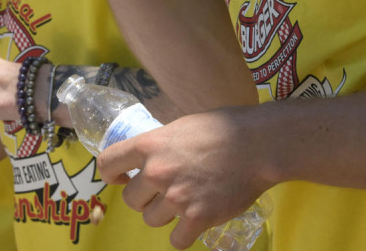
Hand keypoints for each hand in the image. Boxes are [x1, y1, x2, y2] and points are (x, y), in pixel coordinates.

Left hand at [99, 107, 271, 249]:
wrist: (257, 145)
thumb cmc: (223, 129)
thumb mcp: (180, 126)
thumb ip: (159, 146)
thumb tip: (145, 159)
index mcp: (149, 145)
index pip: (107, 164)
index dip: (111, 175)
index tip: (122, 179)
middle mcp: (157, 172)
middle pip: (131, 200)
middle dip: (145, 198)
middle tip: (165, 191)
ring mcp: (177, 197)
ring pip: (152, 220)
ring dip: (165, 215)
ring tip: (186, 201)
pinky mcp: (198, 217)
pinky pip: (176, 240)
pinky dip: (184, 234)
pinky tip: (194, 221)